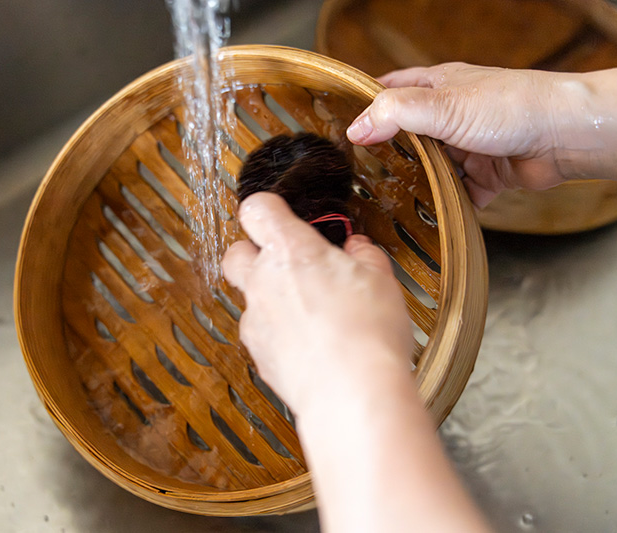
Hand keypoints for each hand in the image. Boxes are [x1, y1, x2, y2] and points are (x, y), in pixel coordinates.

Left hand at [221, 192, 412, 412]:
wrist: (351, 393)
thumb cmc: (367, 335)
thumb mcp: (381, 279)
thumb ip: (363, 256)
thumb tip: (357, 249)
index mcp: (292, 252)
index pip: (257, 209)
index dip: (266, 208)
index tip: (280, 214)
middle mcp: (264, 282)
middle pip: (235, 252)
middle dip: (253, 252)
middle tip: (284, 260)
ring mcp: (256, 319)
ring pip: (248, 296)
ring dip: (270, 297)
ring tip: (308, 309)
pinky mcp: (258, 353)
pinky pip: (260, 332)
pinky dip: (277, 332)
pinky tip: (308, 341)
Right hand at [346, 63, 616, 206]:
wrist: (566, 135)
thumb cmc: (513, 105)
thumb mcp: (443, 104)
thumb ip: (395, 114)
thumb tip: (356, 129)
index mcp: (437, 86)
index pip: (390, 92)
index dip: (365, 106)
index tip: (341, 127)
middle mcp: (451, 114)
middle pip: (407, 135)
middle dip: (387, 154)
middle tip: (359, 173)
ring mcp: (468, 146)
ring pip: (431, 168)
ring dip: (416, 183)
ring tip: (388, 200)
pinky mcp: (486, 175)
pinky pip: (458, 194)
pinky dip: (446, 205)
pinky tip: (430, 216)